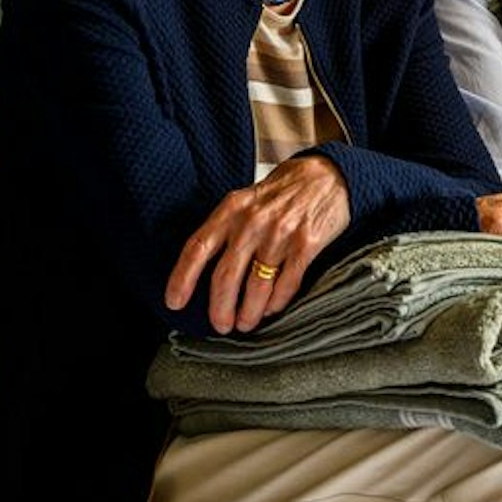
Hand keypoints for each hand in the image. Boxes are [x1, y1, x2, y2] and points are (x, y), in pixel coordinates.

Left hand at [164, 155, 350, 334]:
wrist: (328, 176)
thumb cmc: (282, 192)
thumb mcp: (246, 199)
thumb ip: (226, 227)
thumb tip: (203, 269)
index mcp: (232, 209)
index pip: (197, 247)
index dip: (182, 278)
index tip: (174, 302)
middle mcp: (252, 222)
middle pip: (225, 275)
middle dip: (219, 308)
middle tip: (220, 325)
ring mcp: (280, 233)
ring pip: (256, 286)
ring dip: (249, 312)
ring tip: (245, 323)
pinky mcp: (306, 244)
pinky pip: (286, 283)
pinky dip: (276, 302)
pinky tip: (271, 309)